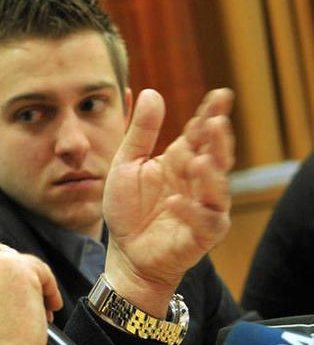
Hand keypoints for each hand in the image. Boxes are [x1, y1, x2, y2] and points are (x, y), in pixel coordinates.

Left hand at [102, 88, 233, 315]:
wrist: (125, 252)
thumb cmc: (128, 208)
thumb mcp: (127, 164)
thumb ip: (141, 132)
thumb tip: (151, 92)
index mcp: (181, 160)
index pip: (200, 134)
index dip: (210, 115)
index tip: (220, 95)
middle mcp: (197, 181)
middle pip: (215, 156)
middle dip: (218, 140)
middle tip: (216, 121)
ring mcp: (203, 207)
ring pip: (217, 188)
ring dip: (211, 174)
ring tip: (199, 159)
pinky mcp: (201, 234)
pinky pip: (204, 221)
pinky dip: (191, 211)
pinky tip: (176, 200)